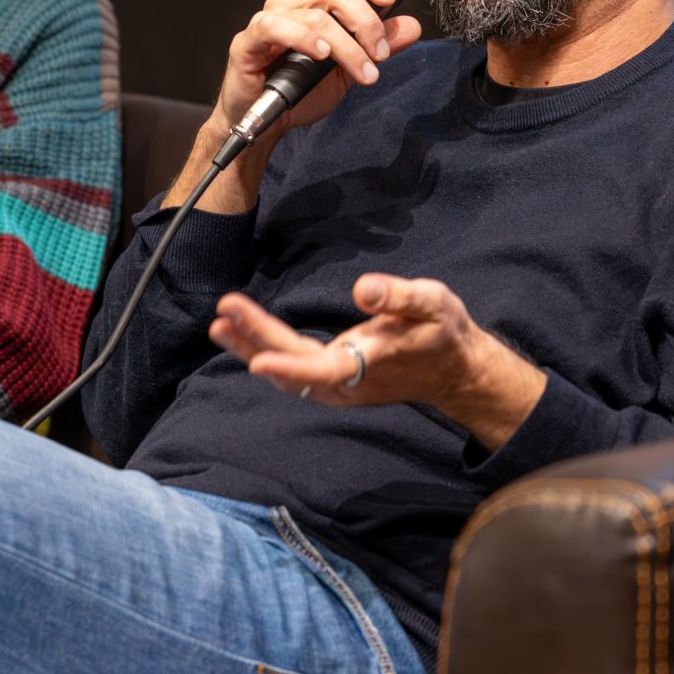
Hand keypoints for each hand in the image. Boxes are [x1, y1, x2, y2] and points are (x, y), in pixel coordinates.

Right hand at [171, 0, 423, 212]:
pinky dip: (305, 39)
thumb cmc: (301, 91)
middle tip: (380, 55)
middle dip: (367, 22)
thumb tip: (412, 26)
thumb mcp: (350, 69)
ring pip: (316, 15)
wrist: (267, 123)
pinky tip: (322, 56)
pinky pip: (276, 26)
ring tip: (364, 73)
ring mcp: (270, 18)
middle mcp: (293, 2)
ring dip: (348, 46)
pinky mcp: (250, 40)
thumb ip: (379, 47)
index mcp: (317, 1)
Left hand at [208, 274, 547, 452]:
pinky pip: (293, 368)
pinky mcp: (333, 379)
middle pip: (293, 364)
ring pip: (287, 371)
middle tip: (225, 310)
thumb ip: (399, 297)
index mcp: (370, 364)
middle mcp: (348, 382)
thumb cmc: (443, 332)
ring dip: (251, 348)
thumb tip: (362, 287)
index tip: (258, 361)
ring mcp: (338, 385)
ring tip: (220, 325)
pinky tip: (242, 338)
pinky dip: (265, 352)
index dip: (290, 367)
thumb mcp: (432, 304)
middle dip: (256, 339)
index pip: (324, 369)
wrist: (454, 370)